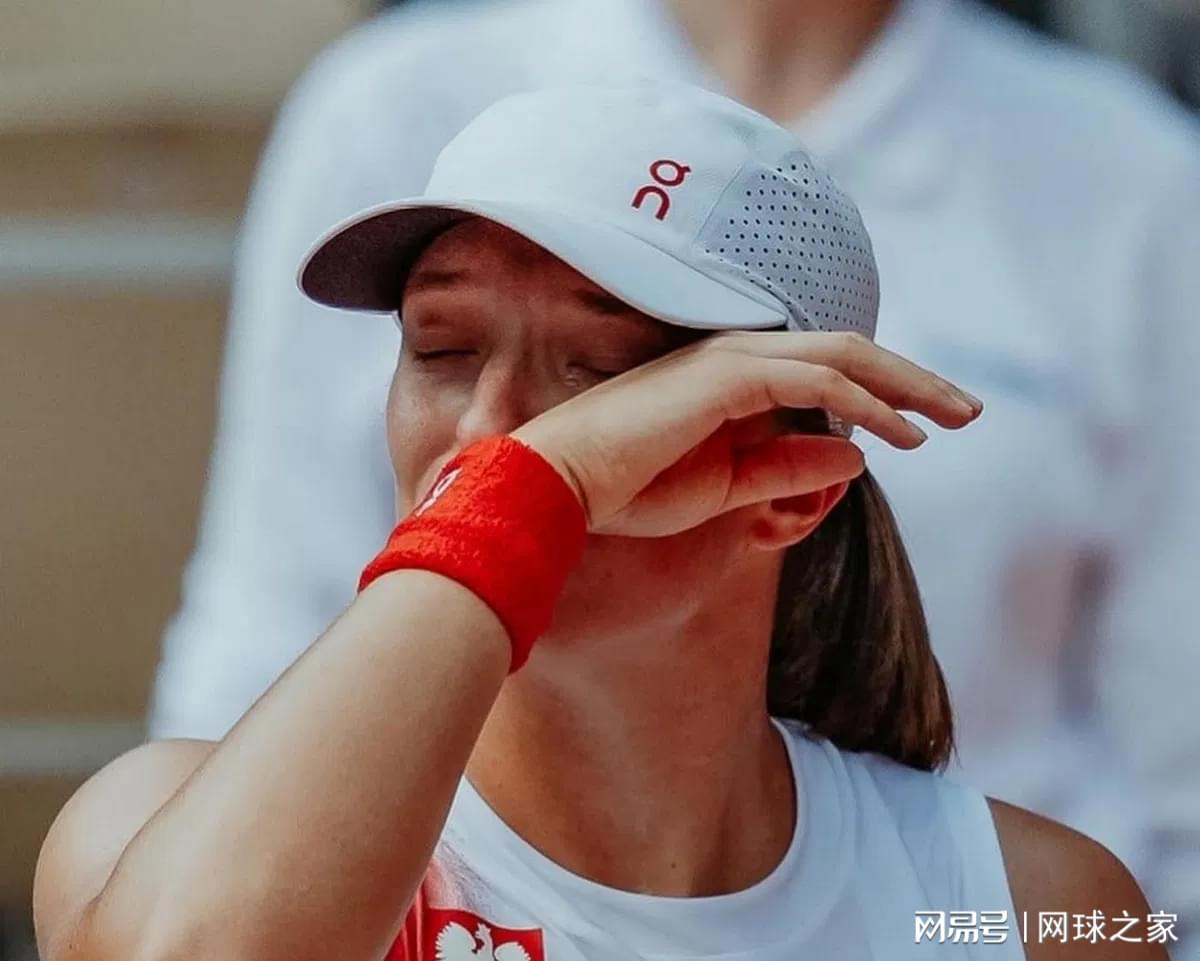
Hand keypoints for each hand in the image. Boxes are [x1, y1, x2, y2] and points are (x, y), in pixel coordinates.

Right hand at [512, 331, 981, 537]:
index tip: (923, 427)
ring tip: (954, 418)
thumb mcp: (724, 489)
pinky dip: (865, 403)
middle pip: (846, 352)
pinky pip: (815, 382)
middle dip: (913, 379)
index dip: (882, 392)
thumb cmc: (625, 490)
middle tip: (966, 411)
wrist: (559, 487)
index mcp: (731, 379)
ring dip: (906, 384)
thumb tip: (853, 458)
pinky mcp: (726, 378)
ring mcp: (731, 361)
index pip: (824, 370)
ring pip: (842, 355)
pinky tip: (902, 434)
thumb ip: (786, 470)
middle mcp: (736, 358)